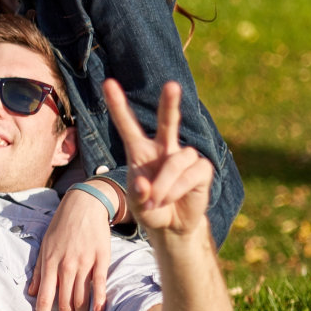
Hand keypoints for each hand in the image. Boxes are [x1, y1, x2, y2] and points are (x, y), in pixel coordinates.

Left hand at [27, 190, 111, 310]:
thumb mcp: (44, 245)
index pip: (45, 299)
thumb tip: (33, 293)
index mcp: (50, 264)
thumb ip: (39, 271)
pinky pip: (99, 282)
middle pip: (65, 303)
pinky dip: (99, 299)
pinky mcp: (101, 258)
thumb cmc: (61, 226)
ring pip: (81, 298)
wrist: (84, 204)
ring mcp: (84, 263)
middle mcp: (66, 266)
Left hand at [102, 80, 212, 237]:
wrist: (172, 225)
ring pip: (175, 162)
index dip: (118, 106)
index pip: (128, 125)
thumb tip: (144, 185)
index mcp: (140, 151)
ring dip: (163, 185)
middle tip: (172, 85)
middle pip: (167, 121)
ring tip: (156, 201)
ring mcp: (184, 157)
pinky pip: (190, 174)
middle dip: (170, 104)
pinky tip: (171, 198)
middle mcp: (163, 148)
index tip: (107, 84)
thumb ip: (137, 194)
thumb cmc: (150, 208)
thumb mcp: (137, 204)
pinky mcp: (202, 169)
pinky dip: (176, 189)